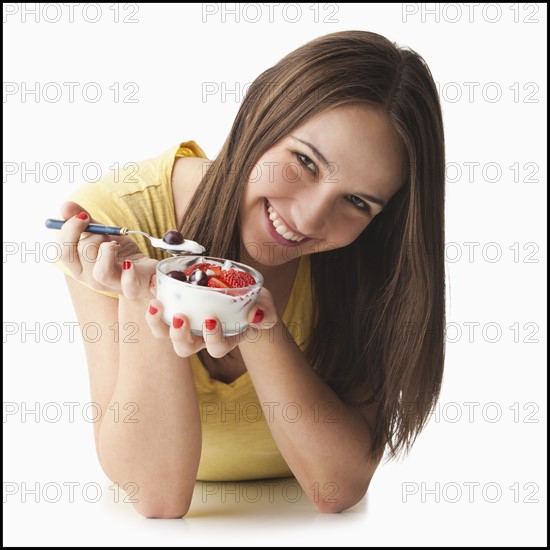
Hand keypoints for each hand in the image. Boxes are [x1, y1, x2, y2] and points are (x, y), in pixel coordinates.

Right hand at [57, 201, 157, 298]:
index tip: (83, 217)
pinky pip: (128, 285)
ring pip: (101, 272)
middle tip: (104, 233)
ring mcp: (112, 286)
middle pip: (81, 257)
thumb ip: (86, 221)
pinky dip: (129, 274)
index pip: (62, 252)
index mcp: (80, 267)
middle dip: (92, 235)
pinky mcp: (134, 288)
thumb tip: (65, 206)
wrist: (145, 270)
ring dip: (108, 250)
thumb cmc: (121, 253)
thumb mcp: (103, 234)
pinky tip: (130, 263)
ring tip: (115, 245)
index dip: (69, 230)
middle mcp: (92, 279)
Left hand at [145, 287, 277, 357]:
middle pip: (184, 348)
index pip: (216, 348)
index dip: (213, 338)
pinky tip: (152, 286)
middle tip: (181, 317)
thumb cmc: (254, 304)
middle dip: (179, 336)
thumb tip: (256, 314)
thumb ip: (265, 312)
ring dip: (157, 322)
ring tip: (155, 305)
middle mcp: (201, 338)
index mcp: (223, 340)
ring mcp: (186, 326)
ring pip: (164, 334)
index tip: (211, 319)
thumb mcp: (265, 306)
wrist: (241, 294)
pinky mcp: (174, 309)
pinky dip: (153, 302)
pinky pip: (158, 313)